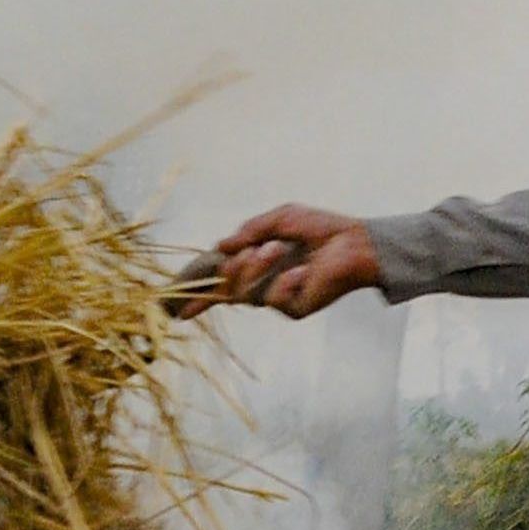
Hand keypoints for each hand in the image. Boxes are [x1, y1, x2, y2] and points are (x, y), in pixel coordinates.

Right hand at [194, 205, 384, 319]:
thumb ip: (248, 232)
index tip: (174, 306)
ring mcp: (277, 300)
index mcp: (255, 265)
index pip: (219, 284)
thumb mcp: (278, 219)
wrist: (354, 242)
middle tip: (251, 249)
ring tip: (279, 249)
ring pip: (246, 295)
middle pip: (226, 290)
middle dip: (232, 269)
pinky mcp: (294, 310)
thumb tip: (221, 246)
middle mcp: (262, 285)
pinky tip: (302, 271)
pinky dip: (284, 281)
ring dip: (258, 268)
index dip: (196, 294)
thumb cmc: (320, 228)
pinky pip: (274, 300)